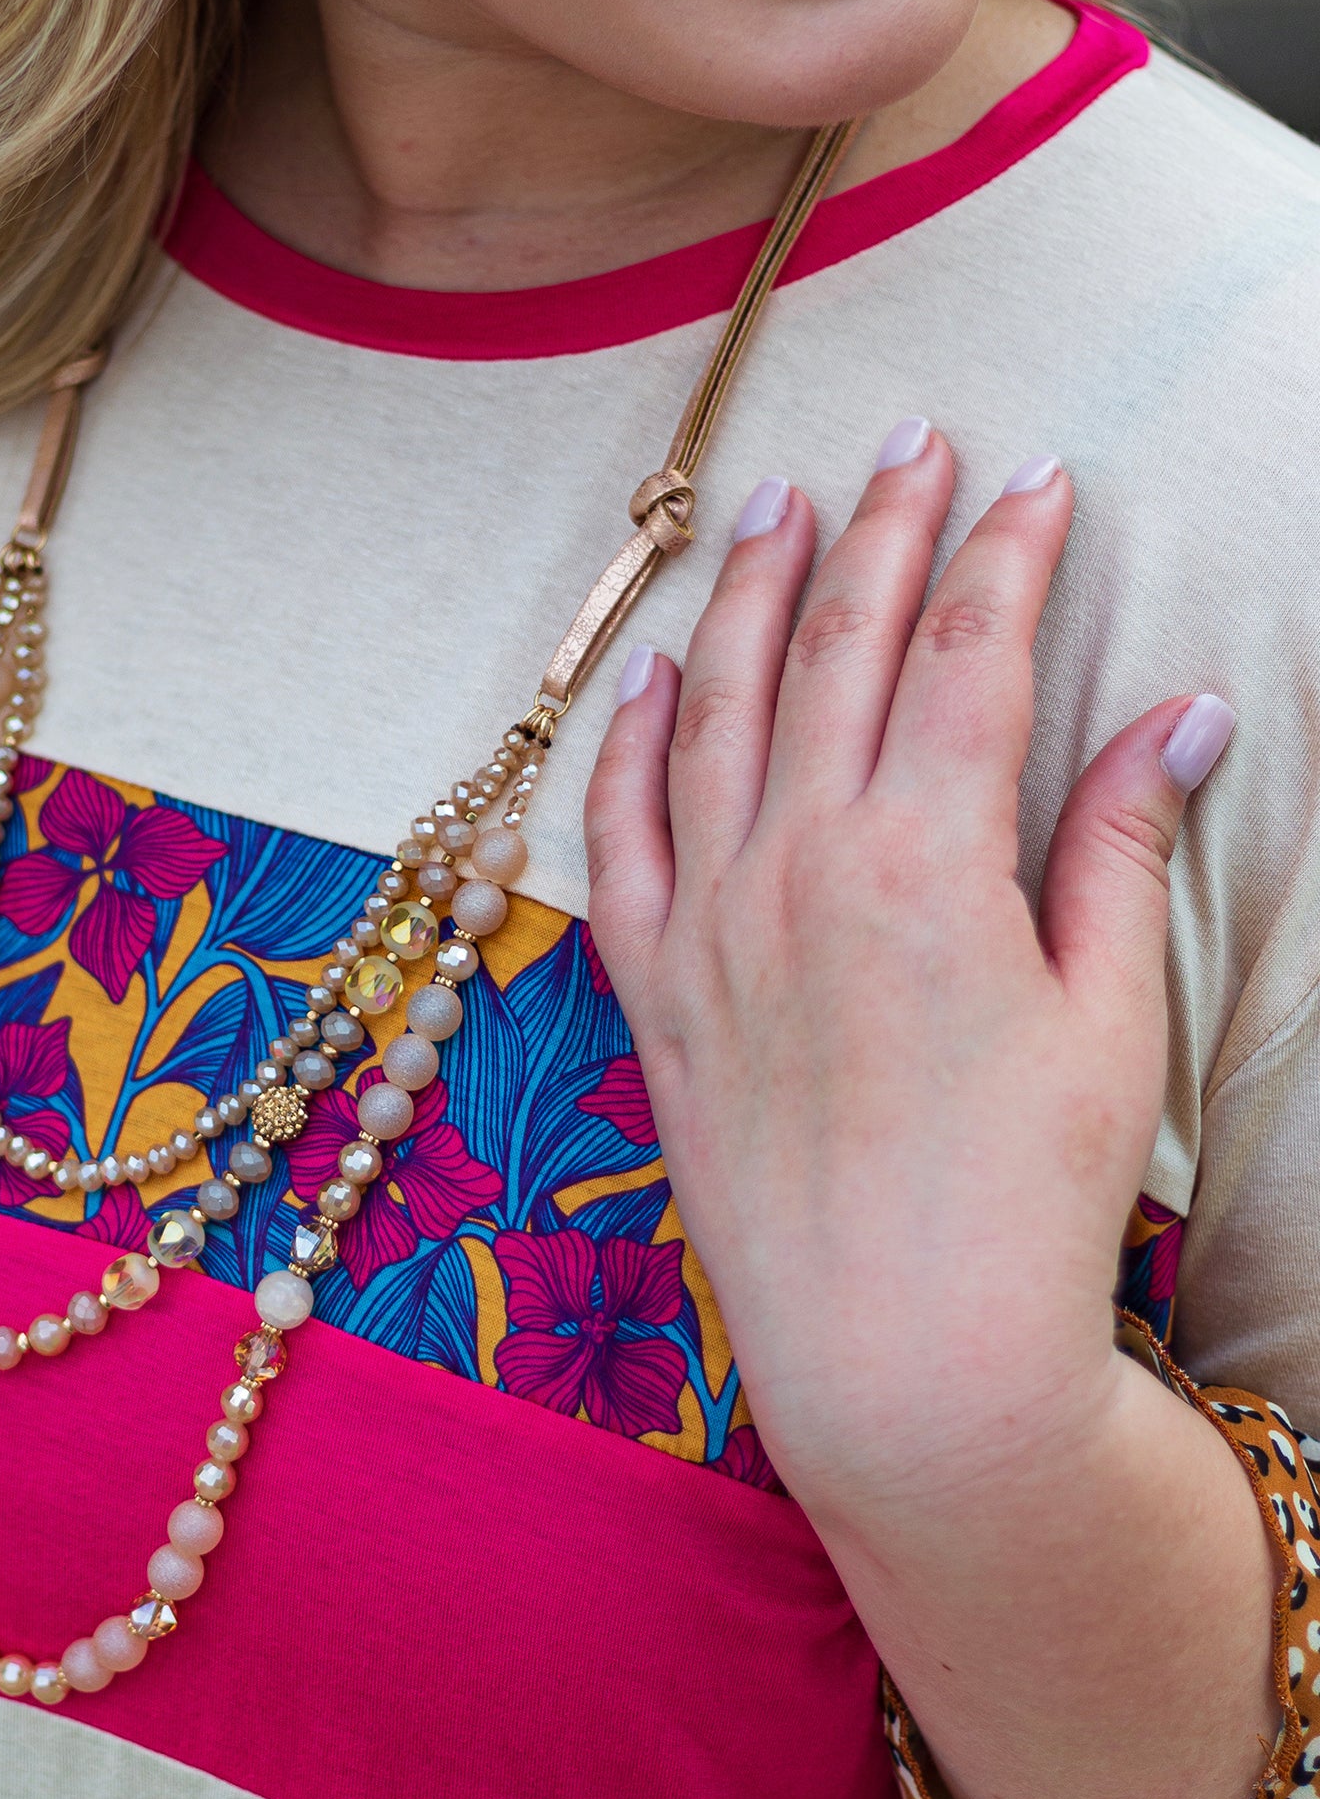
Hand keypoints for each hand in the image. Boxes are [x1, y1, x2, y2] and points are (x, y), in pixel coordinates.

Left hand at [583, 423, 1233, 1517]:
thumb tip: (1180, 713)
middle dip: (881, 529)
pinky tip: (656, 672)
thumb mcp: (1110, 1017)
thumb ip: (1122, 850)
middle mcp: (798, 867)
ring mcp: (710, 926)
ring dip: (751, 596)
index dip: (1004, 550)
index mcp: (926, 860)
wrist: (904, 1357)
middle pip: (837, 648)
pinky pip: (617, 834)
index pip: (966, 652)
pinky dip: (628, 741)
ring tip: (780, 508)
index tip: (1034, 476)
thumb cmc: (1027, 1200)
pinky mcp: (653, 993)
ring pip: (716, 711)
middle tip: (912, 441)